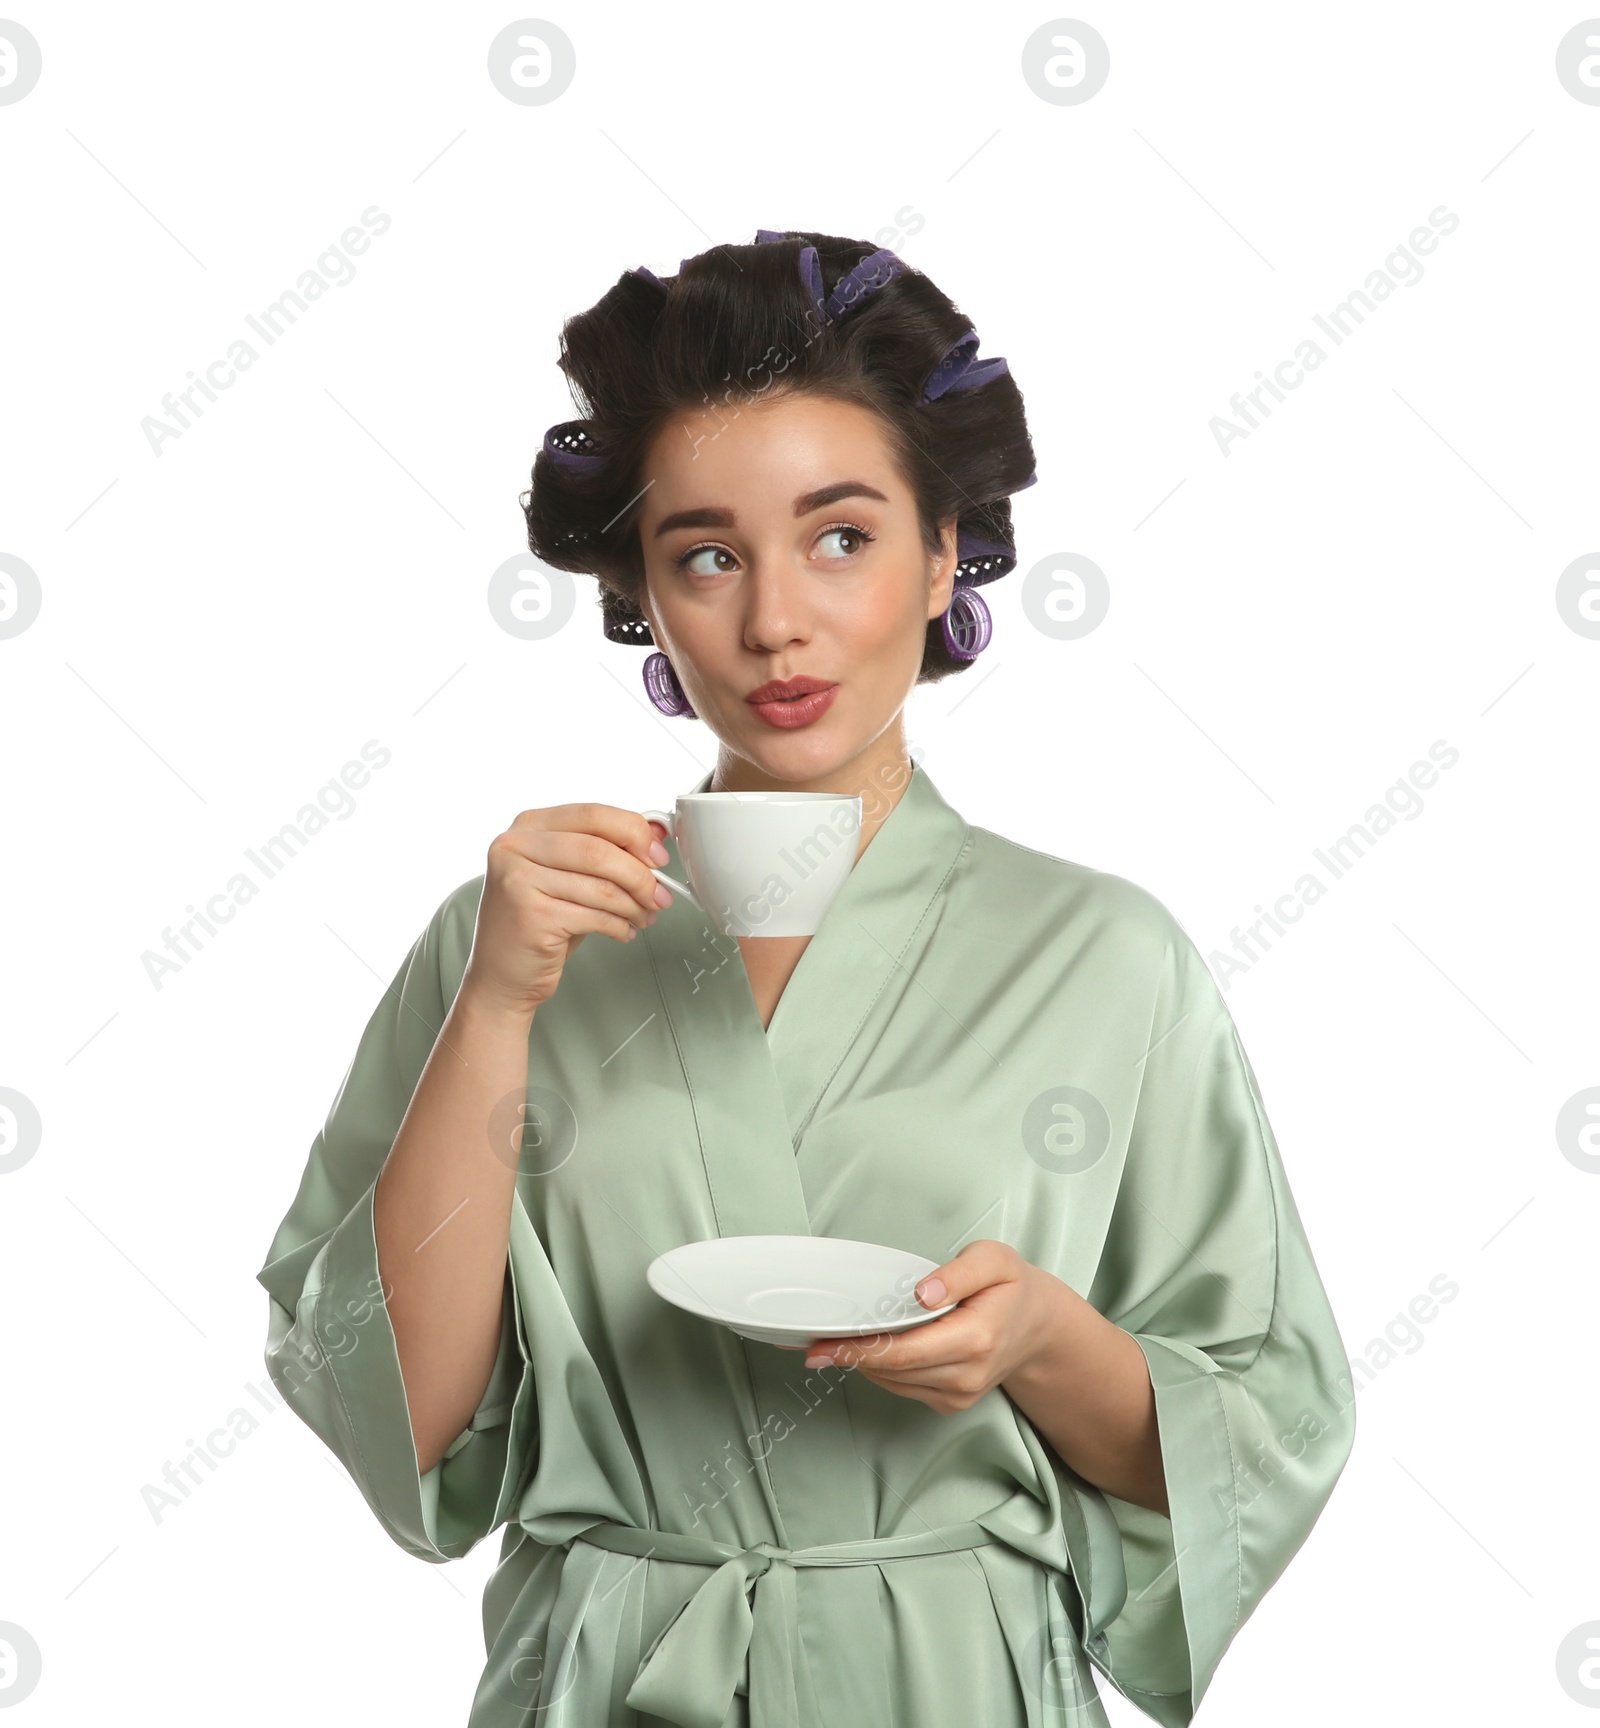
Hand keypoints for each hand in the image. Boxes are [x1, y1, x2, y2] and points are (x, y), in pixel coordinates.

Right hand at [459, 803, 673, 1017]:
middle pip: (599, 850)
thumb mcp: (569, 874)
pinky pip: (594, 916)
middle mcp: (515, 847)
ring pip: (601, 887)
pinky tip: (622, 931)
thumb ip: (605, 848)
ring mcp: (518, 880)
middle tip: (660, 894)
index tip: (658, 856)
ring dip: (634, 905)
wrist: (501, 973)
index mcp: (529, 825)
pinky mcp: (530, 916)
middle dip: (641, 876)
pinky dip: (619, 926)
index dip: (635, 833)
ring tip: (643, 916)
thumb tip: (655, 833)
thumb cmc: (538, 921)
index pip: (594, 814)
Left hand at [801, 1240, 1056, 1414]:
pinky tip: (865, 1351)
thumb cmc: (1012, 1288)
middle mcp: (965, 1374)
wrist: (1038, 1329)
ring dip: (861, 1363)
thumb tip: (923, 1293)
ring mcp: (958, 1394)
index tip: (823, 1344)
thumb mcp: (995, 1261)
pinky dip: (880, 1369)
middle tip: (809, 1344)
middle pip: (893, 1369)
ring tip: (829, 1343)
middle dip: (848, 1356)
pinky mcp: (951, 1403)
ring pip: (894, 1381)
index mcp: (975, 1339)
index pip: (904, 1350)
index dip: (859, 1348)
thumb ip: (959, 1273)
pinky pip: (903, 1387)